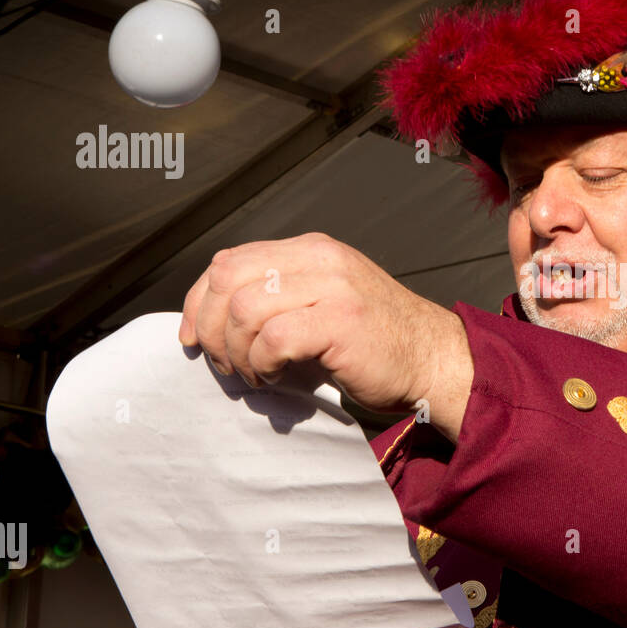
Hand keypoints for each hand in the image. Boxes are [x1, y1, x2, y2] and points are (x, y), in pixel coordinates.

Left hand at [178, 233, 472, 440]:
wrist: (434, 360)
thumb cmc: (376, 344)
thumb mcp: (323, 304)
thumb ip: (279, 300)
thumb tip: (213, 323)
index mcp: (311, 250)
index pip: (229, 261)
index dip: (197, 301)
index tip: (192, 337)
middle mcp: (320, 258)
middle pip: (227, 277)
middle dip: (210, 326)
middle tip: (223, 362)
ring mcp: (334, 285)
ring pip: (245, 307)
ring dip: (236, 350)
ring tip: (254, 374)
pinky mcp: (342, 319)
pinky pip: (274, 337)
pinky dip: (263, 363)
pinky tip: (275, 377)